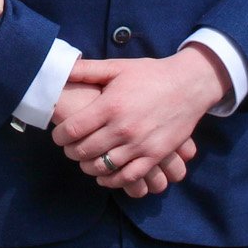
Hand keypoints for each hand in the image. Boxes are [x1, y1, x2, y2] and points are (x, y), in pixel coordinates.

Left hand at [51, 49, 226, 194]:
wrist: (189, 84)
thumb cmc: (150, 74)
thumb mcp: (117, 67)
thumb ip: (87, 70)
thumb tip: (61, 69)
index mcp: (110, 105)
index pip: (72, 130)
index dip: (59, 136)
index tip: (58, 136)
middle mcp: (123, 128)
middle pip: (84, 151)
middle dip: (71, 152)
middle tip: (70, 148)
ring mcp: (140, 144)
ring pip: (103, 167)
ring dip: (88, 166)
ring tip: (85, 160)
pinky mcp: (155, 155)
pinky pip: (128, 177)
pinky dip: (112, 180)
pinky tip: (105, 175)